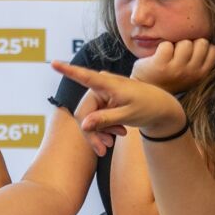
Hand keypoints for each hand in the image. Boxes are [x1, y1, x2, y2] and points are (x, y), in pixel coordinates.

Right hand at [51, 60, 186, 138]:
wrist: (161, 108)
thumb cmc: (148, 107)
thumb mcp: (128, 115)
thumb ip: (105, 119)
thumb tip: (84, 125)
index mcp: (108, 84)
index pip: (84, 76)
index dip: (68, 70)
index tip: (53, 63)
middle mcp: (101, 86)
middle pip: (84, 112)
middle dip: (92, 133)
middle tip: (103, 151)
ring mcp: (102, 94)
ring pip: (89, 118)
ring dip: (99, 133)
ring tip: (112, 143)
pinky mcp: (104, 101)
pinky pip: (96, 118)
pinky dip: (104, 129)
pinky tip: (118, 134)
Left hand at [130, 39, 214, 93]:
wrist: (146, 92)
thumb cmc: (170, 78)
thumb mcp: (191, 75)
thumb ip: (200, 61)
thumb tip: (208, 39)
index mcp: (201, 75)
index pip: (214, 50)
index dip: (203, 47)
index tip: (192, 53)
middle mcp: (191, 73)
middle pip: (201, 43)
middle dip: (191, 43)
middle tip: (179, 53)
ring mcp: (176, 69)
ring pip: (185, 43)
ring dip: (176, 45)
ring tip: (169, 55)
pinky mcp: (161, 65)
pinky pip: (167, 45)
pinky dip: (162, 47)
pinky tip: (159, 56)